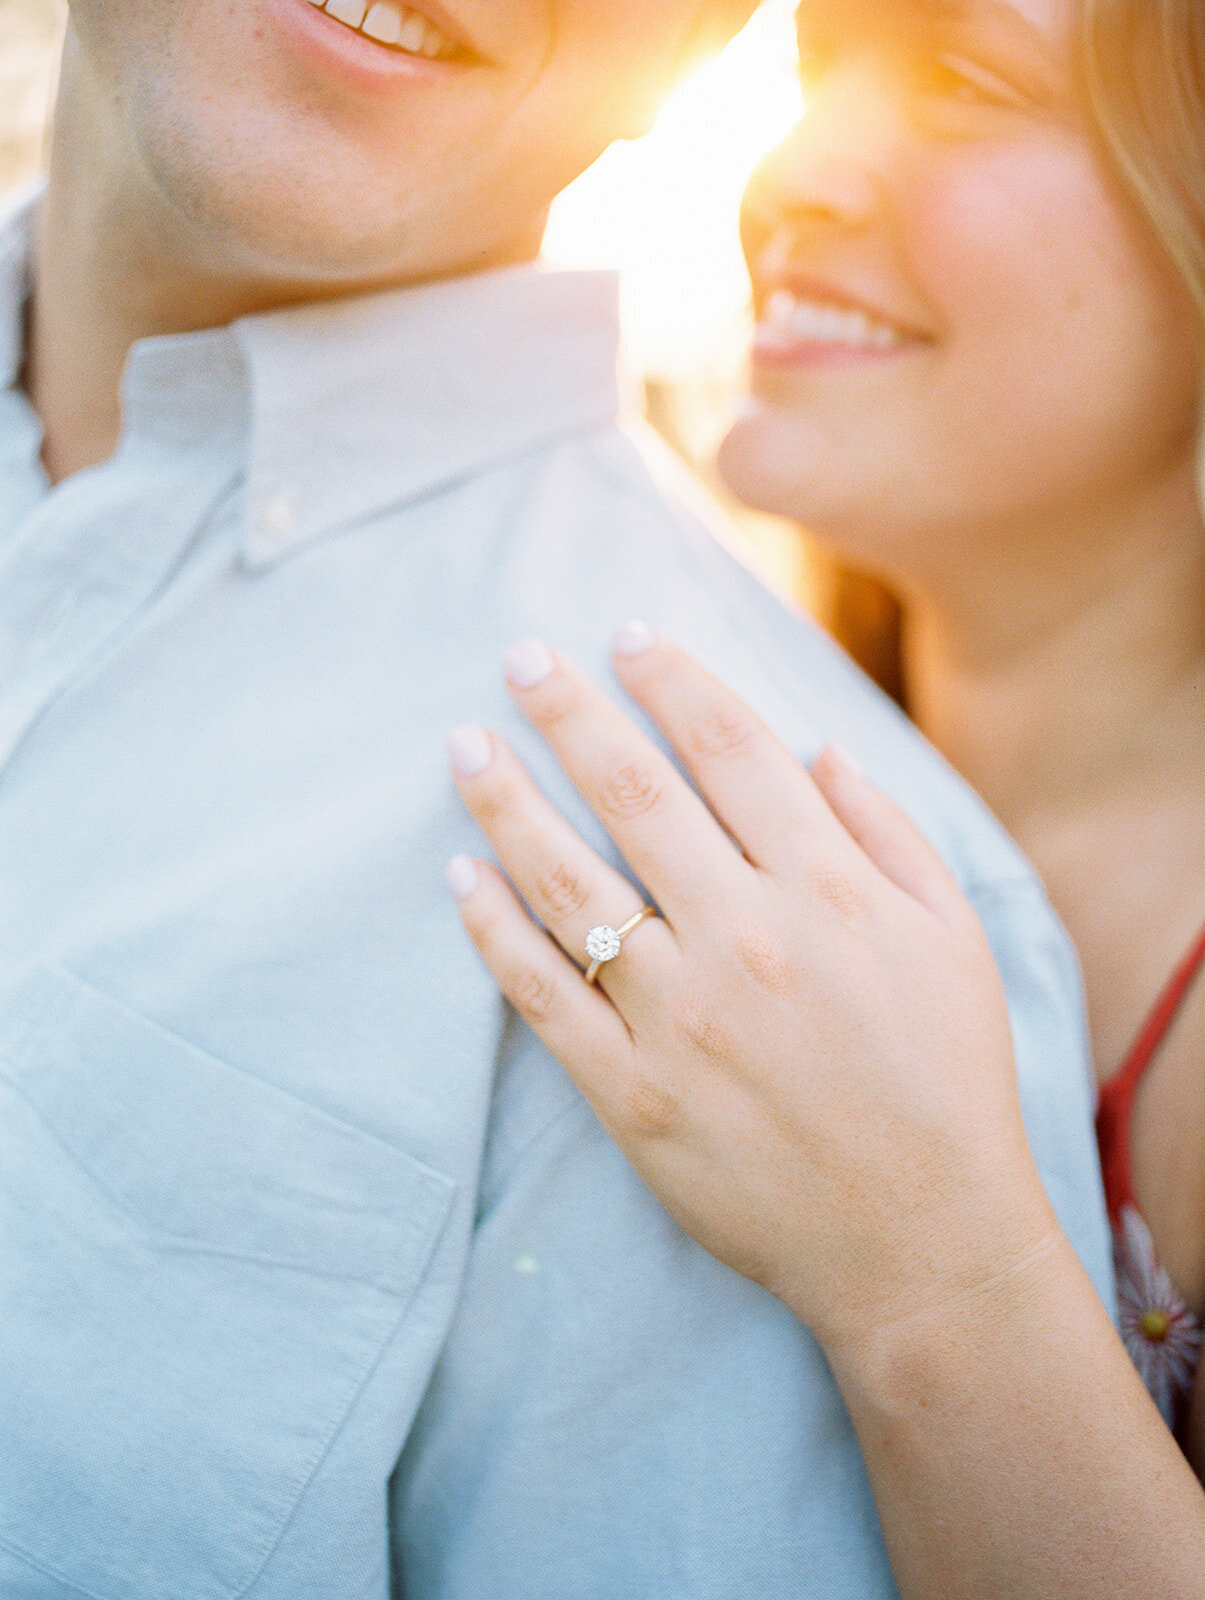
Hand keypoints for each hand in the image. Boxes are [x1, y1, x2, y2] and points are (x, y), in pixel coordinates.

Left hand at [446, 628, 1060, 1358]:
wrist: (922, 1243)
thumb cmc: (947, 1082)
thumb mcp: (954, 941)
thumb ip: (887, 834)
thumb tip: (816, 751)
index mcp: (828, 889)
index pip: (732, 748)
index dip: (673, 680)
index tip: (626, 636)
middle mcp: (745, 937)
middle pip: (634, 793)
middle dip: (569, 711)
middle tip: (519, 658)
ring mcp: (679, 1017)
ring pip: (568, 883)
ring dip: (506, 803)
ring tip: (463, 746)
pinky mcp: (633, 1094)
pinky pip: (544, 997)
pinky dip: (492, 933)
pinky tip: (459, 877)